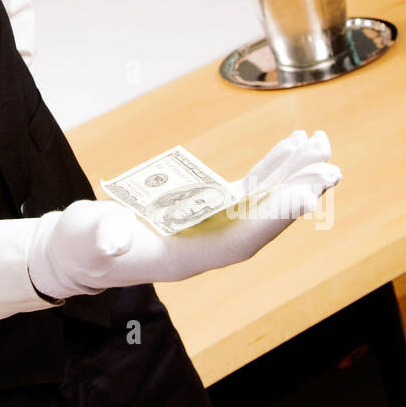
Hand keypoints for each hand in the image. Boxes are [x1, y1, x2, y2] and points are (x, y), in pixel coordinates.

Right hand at [27, 129, 340, 293]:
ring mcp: (208, 229)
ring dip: (291, 176)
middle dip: (294, 194)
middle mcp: (206, 246)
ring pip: (261, 202)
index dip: (271, 218)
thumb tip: (115, 235)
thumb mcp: (86, 240)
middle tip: (327, 167)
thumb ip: (100, 237)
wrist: (78, 252)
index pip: (239, 240)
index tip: (302, 195)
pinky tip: (290, 149)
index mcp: (183, 258)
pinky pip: (248, 191)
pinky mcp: (205, 213)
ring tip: (320, 148)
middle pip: (261, 221)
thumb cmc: (80, 247)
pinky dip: (270, 169)